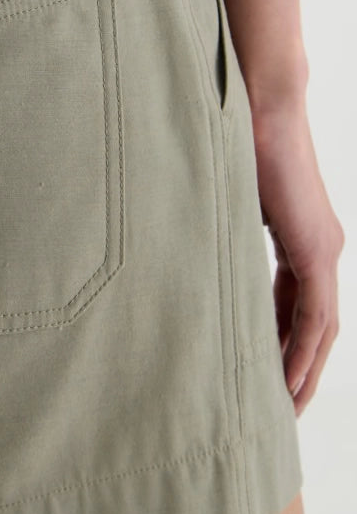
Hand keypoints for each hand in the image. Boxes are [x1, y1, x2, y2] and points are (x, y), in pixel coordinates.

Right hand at [251, 102, 343, 416]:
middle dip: (297, 369)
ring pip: (320, 328)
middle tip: (277, 407)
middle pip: (315, 326)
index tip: (264, 376)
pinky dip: (302, 351)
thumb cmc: (237, 140)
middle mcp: (322, 249)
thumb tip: (187, 251)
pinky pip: (314, 317)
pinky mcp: (318, 250)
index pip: (297, 307)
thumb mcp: (227, 204)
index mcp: (302, 240)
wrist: (262, 106)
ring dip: (302, 369)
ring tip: (283, 407)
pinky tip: (287, 380)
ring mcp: (324, 250)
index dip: (283, 345)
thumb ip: (221, 233)